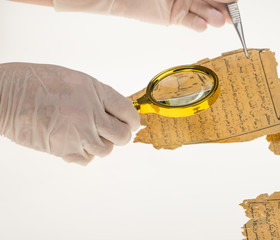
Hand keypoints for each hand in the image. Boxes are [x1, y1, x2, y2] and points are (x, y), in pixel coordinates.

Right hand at [0, 63, 139, 164]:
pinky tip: (73, 144)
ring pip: (106, 150)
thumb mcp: (74, 80)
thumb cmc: (35, 83)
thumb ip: (97, 96)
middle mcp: (89, 112)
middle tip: (111, 134)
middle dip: (120, 136)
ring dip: (99, 145)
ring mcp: (78, 132)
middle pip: (122, 135)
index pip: (127, 111)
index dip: (132, 121)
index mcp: (94, 91)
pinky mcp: (64, 149)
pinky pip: (87, 159)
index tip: (132, 125)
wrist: (5, 95)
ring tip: (85, 136)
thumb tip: (115, 113)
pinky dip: (83, 155)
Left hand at [53, 0, 233, 31]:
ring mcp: (184, 5)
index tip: (235, 2)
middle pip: (214, 1)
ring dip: (213, 17)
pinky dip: (197, 25)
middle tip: (232, 15)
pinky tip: (203, 27)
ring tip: (218, 21)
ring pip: (204, 12)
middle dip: (225, 7)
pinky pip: (190, 22)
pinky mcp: (175, 17)